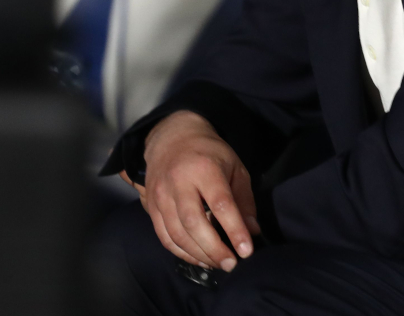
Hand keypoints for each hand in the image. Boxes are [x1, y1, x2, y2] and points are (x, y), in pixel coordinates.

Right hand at [121, 110, 259, 269]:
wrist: (172, 138)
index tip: (247, 250)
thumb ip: (244, 199)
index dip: (234, 230)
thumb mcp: (235, 168)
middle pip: (194, 222)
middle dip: (214, 248)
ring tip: (218, 264)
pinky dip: (181, 252)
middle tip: (232, 264)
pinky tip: (198, 258)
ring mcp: (161, 195)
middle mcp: (179, 182)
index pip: (220, 204)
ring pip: (177, 233)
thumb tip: (252, 231)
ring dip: (198, 254)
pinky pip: (164, 236)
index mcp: (204, 168)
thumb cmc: (210, 153)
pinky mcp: (150, 206)